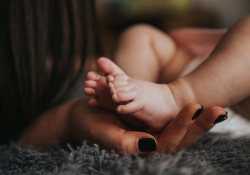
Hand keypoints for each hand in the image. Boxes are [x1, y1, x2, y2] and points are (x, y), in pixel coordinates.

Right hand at [68, 99, 226, 153]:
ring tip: (217, 109)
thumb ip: (125, 143)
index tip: (195, 108)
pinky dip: (186, 113)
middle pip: (181, 138)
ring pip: (180, 129)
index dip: (183, 126)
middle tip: (219, 111)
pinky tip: (198, 106)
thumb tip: (152, 144)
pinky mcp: (150, 123)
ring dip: (199, 120)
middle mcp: (150, 143)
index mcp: (142, 149)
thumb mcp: (106, 134)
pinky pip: (171, 120)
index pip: (169, 142)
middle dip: (200, 125)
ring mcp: (152, 132)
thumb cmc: (92, 127)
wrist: (84, 117)